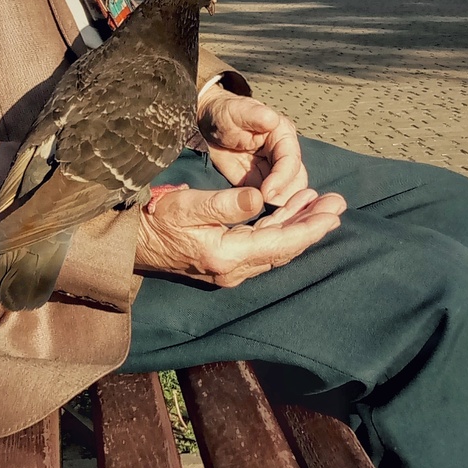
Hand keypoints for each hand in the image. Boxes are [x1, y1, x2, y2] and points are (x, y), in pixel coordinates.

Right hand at [133, 182, 344, 286]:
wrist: (129, 244)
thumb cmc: (153, 221)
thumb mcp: (186, 205)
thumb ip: (225, 203)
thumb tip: (258, 197)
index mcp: (226, 255)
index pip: (280, 243)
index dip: (309, 228)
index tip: (333, 213)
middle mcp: (232, 269)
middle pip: (284, 249)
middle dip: (312, 226)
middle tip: (338, 204)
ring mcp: (229, 270)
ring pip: (275, 247)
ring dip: (298, 225)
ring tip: (320, 202)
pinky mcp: (225, 263)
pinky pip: (262, 247)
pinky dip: (280, 228)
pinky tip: (291, 211)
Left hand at [198, 87, 310, 208]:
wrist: (207, 124)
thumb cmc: (224, 113)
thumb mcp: (235, 111)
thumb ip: (253, 114)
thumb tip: (271, 119)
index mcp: (282, 136)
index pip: (290, 161)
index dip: (282, 179)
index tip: (267, 193)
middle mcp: (283, 154)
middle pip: (296, 181)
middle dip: (285, 196)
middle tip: (266, 208)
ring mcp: (273, 171)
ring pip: (288, 193)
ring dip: (279, 205)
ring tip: (264, 215)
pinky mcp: (261, 183)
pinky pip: (270, 200)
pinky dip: (267, 210)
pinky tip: (259, 219)